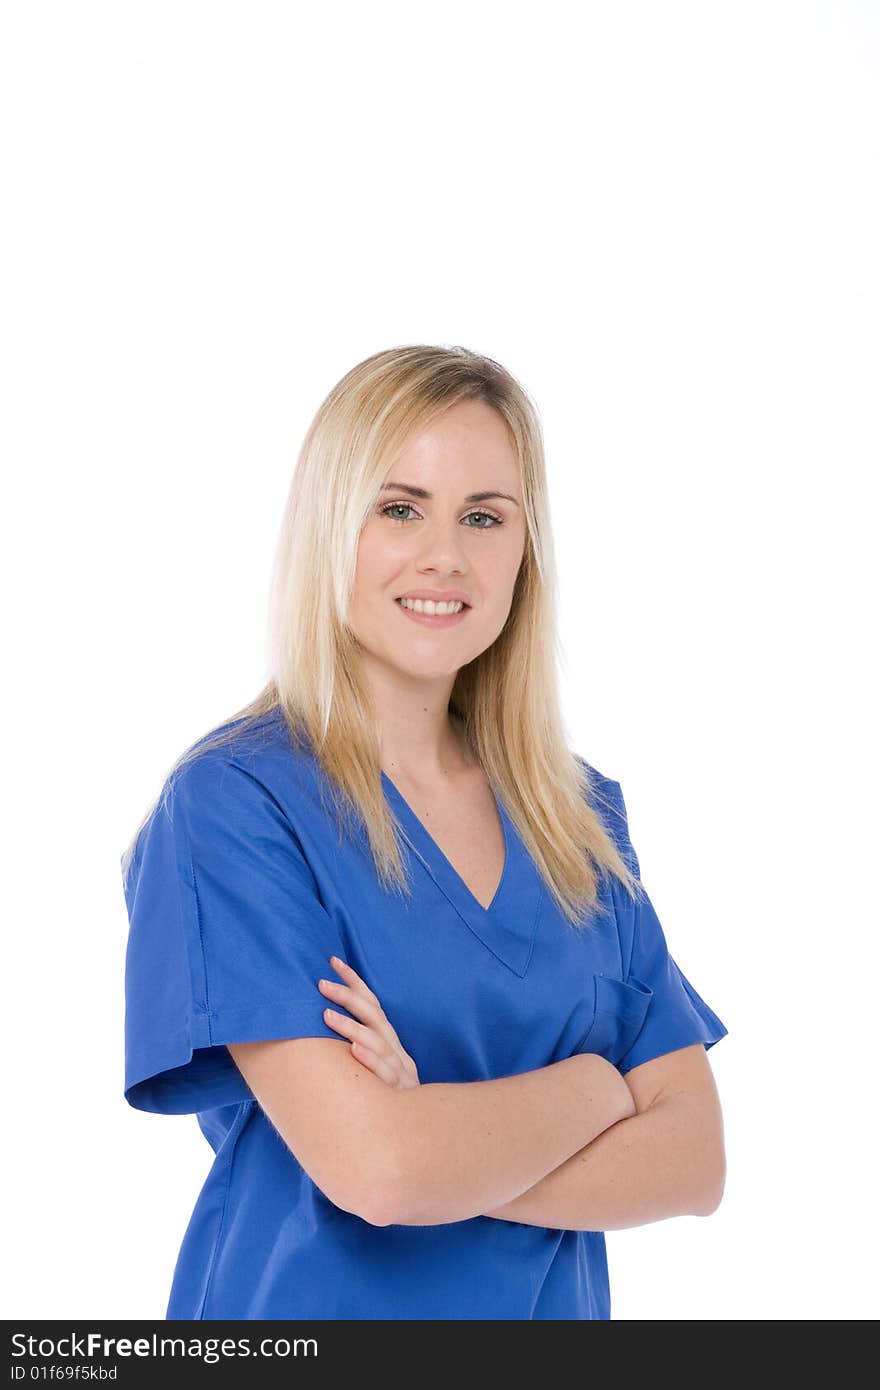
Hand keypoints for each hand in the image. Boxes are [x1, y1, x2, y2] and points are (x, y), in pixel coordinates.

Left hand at [318, 956, 420, 1089]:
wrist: (416, 1132)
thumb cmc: (386, 1097)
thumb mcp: (378, 1067)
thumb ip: (360, 1046)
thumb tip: (325, 1025)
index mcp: (389, 1041)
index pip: (372, 1004)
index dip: (354, 981)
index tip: (332, 960)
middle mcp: (395, 1049)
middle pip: (373, 1016)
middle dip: (347, 996)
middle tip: (321, 984)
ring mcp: (398, 1070)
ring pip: (377, 1042)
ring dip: (351, 1026)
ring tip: (326, 1016)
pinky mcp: (398, 1092)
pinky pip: (384, 1074)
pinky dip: (370, 1060)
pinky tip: (354, 1051)